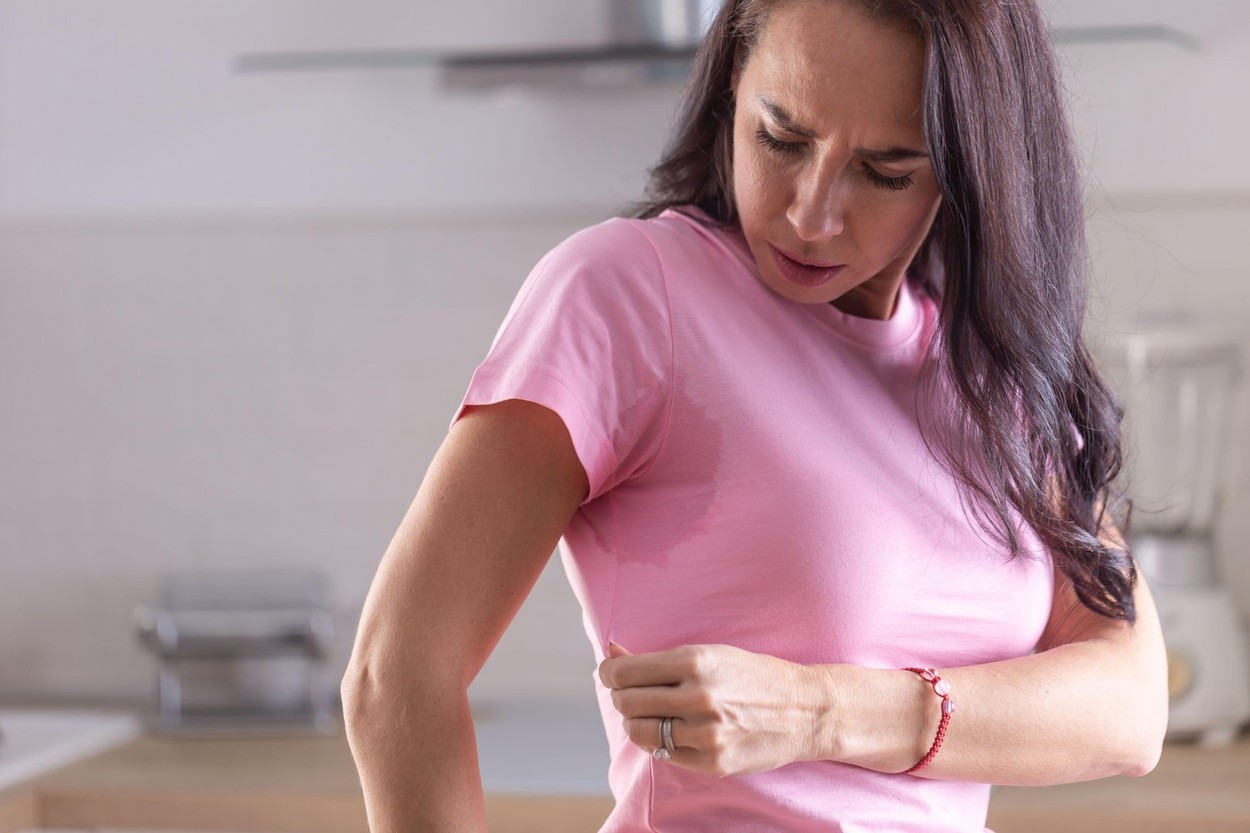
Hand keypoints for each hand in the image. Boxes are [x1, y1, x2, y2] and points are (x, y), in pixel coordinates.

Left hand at [598, 641, 831, 777]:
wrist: (804, 709)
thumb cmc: (751, 675)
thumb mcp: (709, 653)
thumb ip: (657, 658)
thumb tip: (612, 650)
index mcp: (695, 661)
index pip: (624, 673)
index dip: (610, 673)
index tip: (611, 673)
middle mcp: (698, 696)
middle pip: (627, 703)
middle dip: (622, 697)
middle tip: (631, 693)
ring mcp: (706, 733)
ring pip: (640, 732)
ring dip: (637, 722)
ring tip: (650, 713)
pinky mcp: (713, 762)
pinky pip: (663, 753)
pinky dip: (659, 741)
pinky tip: (672, 730)